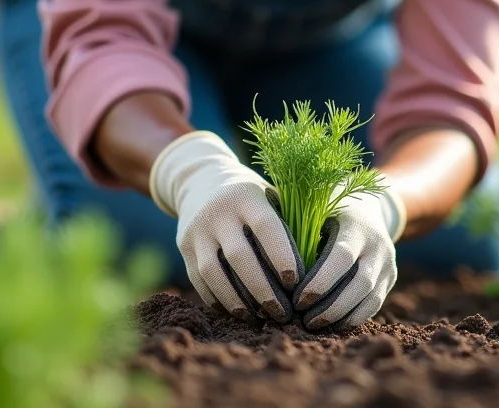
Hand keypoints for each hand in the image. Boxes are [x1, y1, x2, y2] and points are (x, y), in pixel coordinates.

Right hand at [149, 131, 303, 322]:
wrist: (200, 180)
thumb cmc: (251, 196)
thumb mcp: (268, 196)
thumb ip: (286, 223)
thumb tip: (315, 267)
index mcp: (247, 196)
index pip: (266, 227)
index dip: (282, 256)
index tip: (297, 282)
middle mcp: (218, 212)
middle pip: (239, 257)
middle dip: (263, 289)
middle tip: (283, 313)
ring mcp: (196, 230)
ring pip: (214, 273)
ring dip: (238, 301)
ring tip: (259, 318)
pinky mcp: (183, 248)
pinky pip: (199, 281)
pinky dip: (219, 300)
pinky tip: (239, 312)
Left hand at [293, 182, 405, 330]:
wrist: (371, 207)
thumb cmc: (330, 206)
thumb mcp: (317, 205)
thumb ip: (294, 220)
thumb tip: (259, 236)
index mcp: (357, 224)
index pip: (341, 257)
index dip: (319, 282)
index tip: (295, 299)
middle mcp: (378, 244)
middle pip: (359, 284)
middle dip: (330, 307)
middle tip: (301, 320)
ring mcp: (387, 263)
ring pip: (368, 299)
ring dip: (340, 316)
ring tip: (311, 325)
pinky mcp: (389, 279)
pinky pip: (373, 305)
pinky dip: (352, 318)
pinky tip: (329, 324)